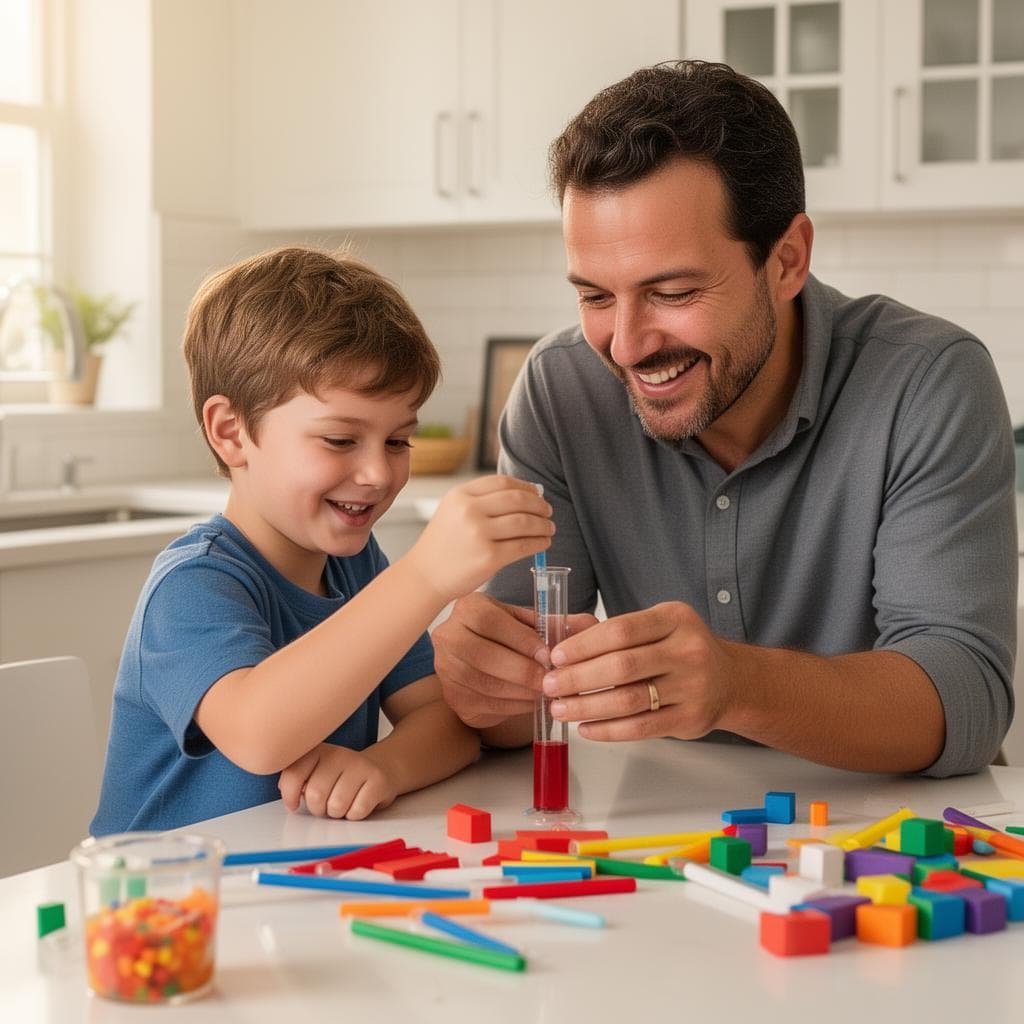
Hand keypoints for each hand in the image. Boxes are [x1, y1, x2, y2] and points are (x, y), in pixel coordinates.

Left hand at [278, 743, 396, 819]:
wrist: (382, 768)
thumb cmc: (343, 777)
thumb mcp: (317, 772)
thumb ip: (297, 778)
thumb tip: (286, 789)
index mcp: (319, 751)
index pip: (294, 773)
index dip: (289, 795)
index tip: (293, 803)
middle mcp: (339, 754)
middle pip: (315, 794)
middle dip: (318, 808)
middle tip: (326, 804)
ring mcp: (360, 766)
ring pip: (336, 806)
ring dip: (337, 813)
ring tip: (344, 803)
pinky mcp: (377, 780)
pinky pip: (356, 811)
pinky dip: (355, 815)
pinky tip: (359, 803)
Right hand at [404, 476, 552, 604]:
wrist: (425, 576)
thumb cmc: (443, 545)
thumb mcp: (453, 512)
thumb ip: (482, 501)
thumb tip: (527, 496)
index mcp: (460, 495)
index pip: (502, 482)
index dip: (525, 487)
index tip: (536, 493)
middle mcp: (469, 511)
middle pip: (517, 500)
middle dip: (539, 505)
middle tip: (548, 511)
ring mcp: (479, 534)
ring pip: (524, 522)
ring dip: (543, 525)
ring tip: (549, 528)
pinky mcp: (489, 557)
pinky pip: (523, 546)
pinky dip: (539, 543)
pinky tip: (544, 543)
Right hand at [433, 591, 598, 728]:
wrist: (481, 660)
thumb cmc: (508, 637)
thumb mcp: (530, 623)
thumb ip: (557, 623)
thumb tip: (589, 625)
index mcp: (468, 608)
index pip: (490, 622)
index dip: (521, 640)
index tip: (548, 654)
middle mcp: (448, 635)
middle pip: (483, 656)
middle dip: (522, 671)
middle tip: (550, 680)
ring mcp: (446, 669)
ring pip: (485, 684)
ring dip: (521, 692)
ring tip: (545, 693)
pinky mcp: (454, 698)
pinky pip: (485, 704)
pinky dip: (513, 707)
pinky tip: (531, 702)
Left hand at [541, 602, 737, 740]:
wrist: (730, 680)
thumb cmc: (680, 650)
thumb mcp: (656, 626)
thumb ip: (614, 631)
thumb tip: (562, 636)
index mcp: (675, 618)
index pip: (620, 630)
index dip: (583, 645)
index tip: (556, 656)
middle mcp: (688, 650)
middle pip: (622, 666)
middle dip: (578, 678)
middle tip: (550, 685)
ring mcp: (693, 686)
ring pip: (629, 700)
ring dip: (587, 707)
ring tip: (560, 709)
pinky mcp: (692, 718)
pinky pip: (641, 728)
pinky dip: (608, 730)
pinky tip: (586, 727)